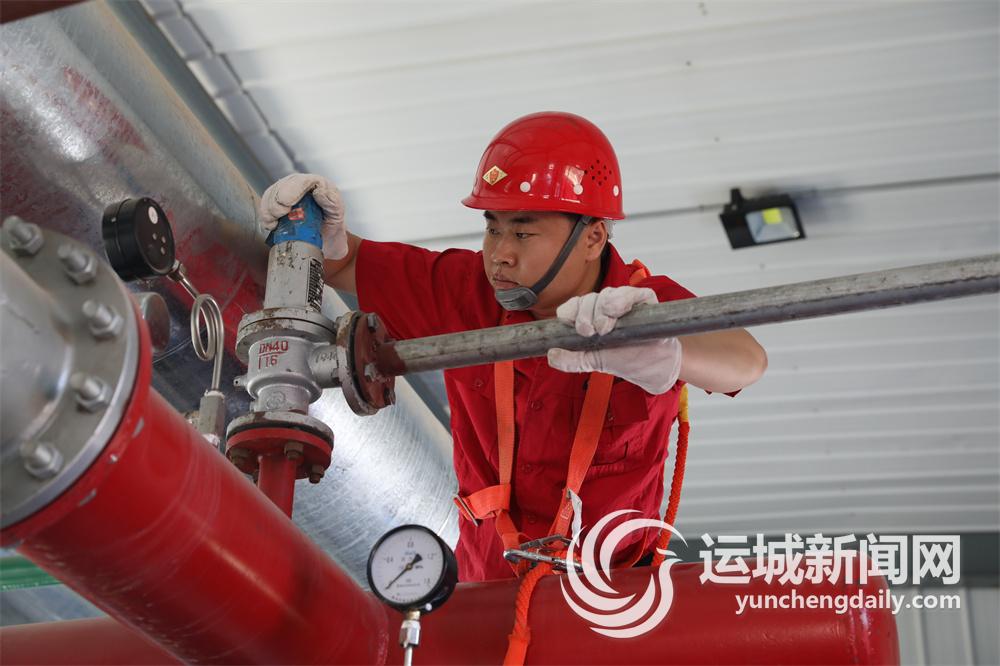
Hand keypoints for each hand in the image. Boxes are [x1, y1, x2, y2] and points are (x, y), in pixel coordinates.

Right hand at [259, 173, 347, 259]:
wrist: (326, 241)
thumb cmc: (333, 226)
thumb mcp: (338, 214)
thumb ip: (333, 202)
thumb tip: (319, 192)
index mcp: (318, 185)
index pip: (302, 181)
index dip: (292, 190)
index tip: (286, 202)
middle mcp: (301, 187)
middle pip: (283, 186)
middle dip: (276, 200)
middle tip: (278, 214)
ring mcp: (287, 195)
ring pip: (272, 194)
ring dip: (269, 208)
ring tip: (273, 222)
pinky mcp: (278, 205)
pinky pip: (266, 205)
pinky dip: (265, 215)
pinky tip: (270, 224)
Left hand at [547, 286, 681, 393]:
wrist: (656, 369)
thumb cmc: (627, 361)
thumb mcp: (595, 362)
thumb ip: (573, 360)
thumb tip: (552, 355)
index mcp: (592, 318)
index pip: (575, 306)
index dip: (570, 311)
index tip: (570, 324)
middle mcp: (606, 308)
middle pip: (589, 299)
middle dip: (585, 314)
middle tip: (589, 332)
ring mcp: (626, 303)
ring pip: (607, 294)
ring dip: (601, 308)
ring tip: (604, 327)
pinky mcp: (645, 301)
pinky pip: (633, 292)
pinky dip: (623, 298)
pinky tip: (617, 310)